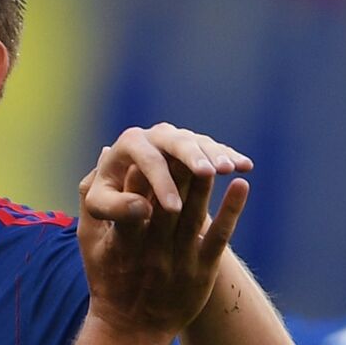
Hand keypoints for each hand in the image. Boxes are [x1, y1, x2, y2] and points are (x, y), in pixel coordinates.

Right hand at [76, 125, 250, 344]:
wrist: (131, 329)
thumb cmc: (107, 280)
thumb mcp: (90, 243)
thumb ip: (92, 202)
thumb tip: (102, 155)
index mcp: (122, 241)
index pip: (132, 199)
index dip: (142, 172)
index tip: (151, 146)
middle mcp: (150, 249)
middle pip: (167, 202)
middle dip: (178, 170)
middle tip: (191, 140)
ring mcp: (178, 260)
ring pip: (194, 215)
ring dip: (206, 184)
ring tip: (218, 157)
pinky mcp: (201, 270)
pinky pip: (219, 237)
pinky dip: (231, 210)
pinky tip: (241, 185)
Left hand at [82, 122, 250, 219]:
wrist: (122, 185)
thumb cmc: (107, 199)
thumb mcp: (100, 207)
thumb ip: (114, 208)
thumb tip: (143, 209)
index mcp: (128, 144)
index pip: (146, 161)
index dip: (160, 183)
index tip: (173, 209)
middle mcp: (154, 134)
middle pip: (176, 141)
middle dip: (193, 156)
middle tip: (210, 172)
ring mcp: (177, 137)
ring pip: (199, 142)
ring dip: (216, 154)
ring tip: (231, 169)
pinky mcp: (195, 145)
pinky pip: (214, 148)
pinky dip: (229, 155)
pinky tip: (245, 166)